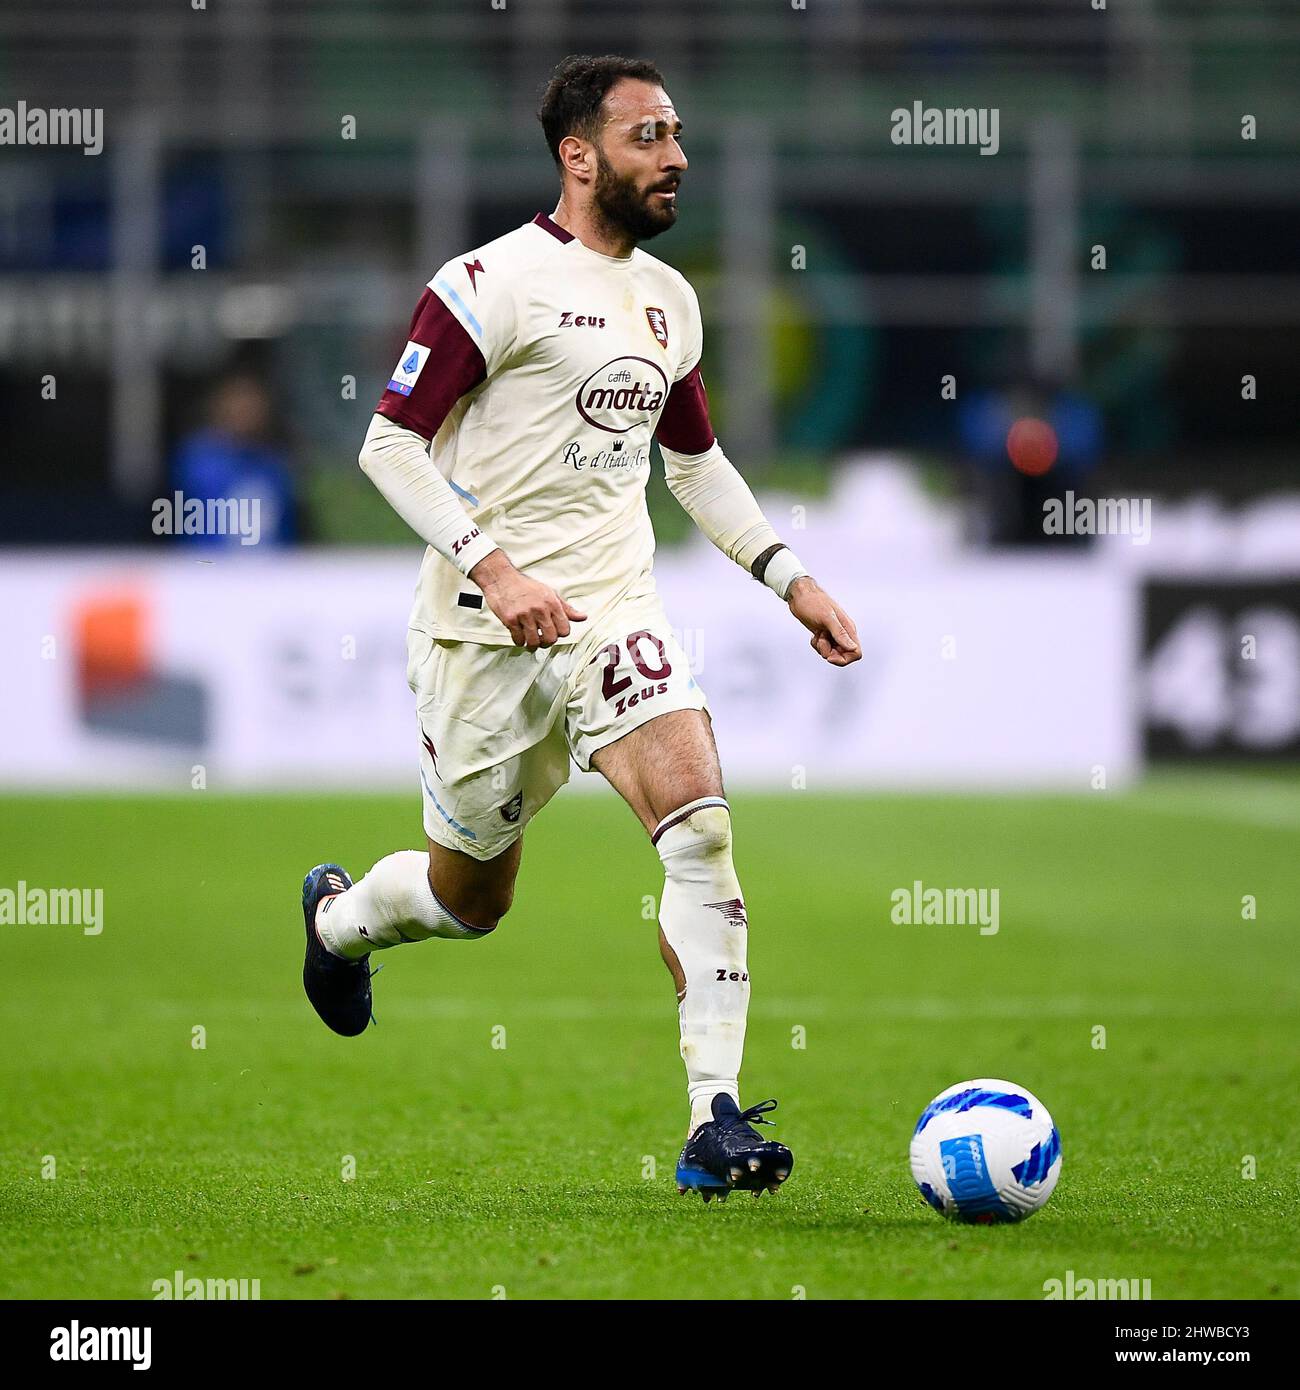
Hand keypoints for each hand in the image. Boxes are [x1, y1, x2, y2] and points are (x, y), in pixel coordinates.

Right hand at [469, 550, 586, 648]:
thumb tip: (583, 617)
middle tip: (541, 640)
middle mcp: (540, 609)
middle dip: (546, 642)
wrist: (502, 579)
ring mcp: (524, 615)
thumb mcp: (550, 594)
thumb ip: (566, 609)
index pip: (564, 630)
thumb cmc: (526, 587)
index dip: (560, 634)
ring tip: (530, 640)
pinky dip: (519, 642)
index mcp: (552, 603)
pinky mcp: (510, 619)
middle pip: (550, 638)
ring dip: (532, 645)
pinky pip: (518, 639)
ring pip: (534, 642)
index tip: (554, 632)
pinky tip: (519, 636)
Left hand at [787, 575, 859, 666]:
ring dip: (822, 647)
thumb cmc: (813, 602)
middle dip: (830, 653)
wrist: (800, 595)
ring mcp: (833, 634)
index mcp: (849, 629)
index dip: (844, 659)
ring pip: (832, 653)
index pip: (856, 652)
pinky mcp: (824, 635)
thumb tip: (853, 647)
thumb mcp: (827, 618)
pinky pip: (823, 648)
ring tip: (818, 634)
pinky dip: (816, 644)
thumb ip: (840, 633)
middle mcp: (843, 633)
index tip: (830, 656)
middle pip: (843, 655)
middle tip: (821, 641)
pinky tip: (814, 634)